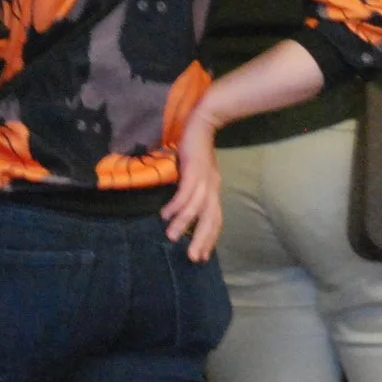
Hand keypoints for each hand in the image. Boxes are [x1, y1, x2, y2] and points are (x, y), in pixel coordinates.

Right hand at [162, 114, 224, 262]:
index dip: (209, 238)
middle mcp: (212, 188)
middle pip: (210, 219)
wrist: (202, 123)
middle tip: (193, 258)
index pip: (215, 219)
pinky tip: (166, 214)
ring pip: (197, 208)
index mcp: (214, 190)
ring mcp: (205, 179)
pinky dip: (176, 205)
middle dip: (202, 239)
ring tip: (170, 237)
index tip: (203, 256)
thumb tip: (181, 209)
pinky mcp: (194, 170)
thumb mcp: (197, 173)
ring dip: (184, 223)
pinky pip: (186, 192)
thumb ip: (193, 190)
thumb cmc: (196, 150)